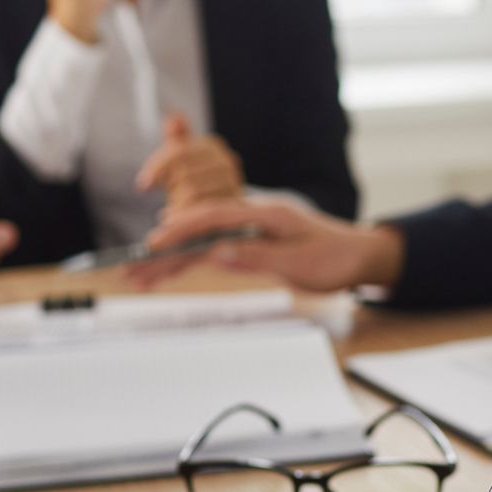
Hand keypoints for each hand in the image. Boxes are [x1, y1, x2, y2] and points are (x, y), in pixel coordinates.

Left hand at [135, 113, 245, 208]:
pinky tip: (182, 219)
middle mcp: (227, 161)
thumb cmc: (196, 184)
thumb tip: (174, 116)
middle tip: (170, 197)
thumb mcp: (182, 160)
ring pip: (191, 192)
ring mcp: (233, 183)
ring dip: (177, 204)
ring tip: (177, 209)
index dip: (157, 169)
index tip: (143, 185)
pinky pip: (200, 211)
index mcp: (212, 145)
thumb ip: (177, 139)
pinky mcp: (234, 207)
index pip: (178, 152)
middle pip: (184, 174)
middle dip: (171, 189)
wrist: (222, 214)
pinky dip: (186, 216)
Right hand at [139, 199, 401, 291]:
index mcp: (265, 214)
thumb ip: (257, 256)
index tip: (154, 243)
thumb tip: (217, 253)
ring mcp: (249, 230)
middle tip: (132, 267)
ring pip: (201, 243)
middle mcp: (252, 217)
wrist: (359, 255)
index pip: (213, 217)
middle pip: (199, 231)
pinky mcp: (250, 243)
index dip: (181, 230)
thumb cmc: (336, 258)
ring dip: (170, 259)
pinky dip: (190, 261)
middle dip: (164, 250)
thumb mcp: (300, 262)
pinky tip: (166, 270)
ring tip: (138, 276)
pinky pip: (213, 250)